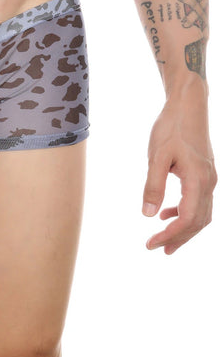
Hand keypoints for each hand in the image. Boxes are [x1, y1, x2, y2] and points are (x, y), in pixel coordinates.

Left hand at [142, 94, 216, 253]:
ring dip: (182, 229)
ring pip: (200, 214)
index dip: (170, 235)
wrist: (188, 106)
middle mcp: (209, 183)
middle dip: (178, 238)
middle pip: (197, 222)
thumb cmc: (171, 128)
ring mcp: (209, 178)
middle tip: (156, 249)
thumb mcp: (156, 157)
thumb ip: (153, 185)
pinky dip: (183, 212)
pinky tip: (165, 214)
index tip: (151, 244)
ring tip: (162, 241)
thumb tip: (148, 215)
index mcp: (198, 180)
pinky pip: (198, 202)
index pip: (187, 218)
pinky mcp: (203, 174)